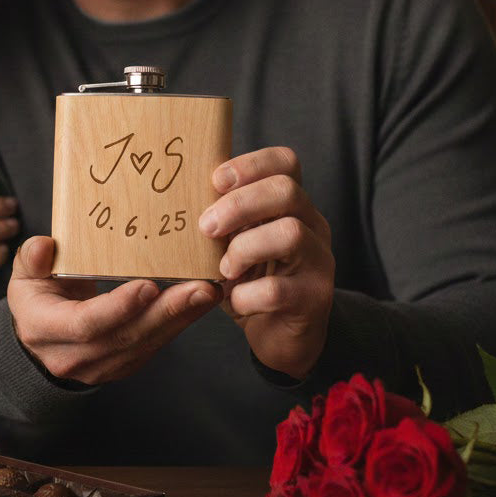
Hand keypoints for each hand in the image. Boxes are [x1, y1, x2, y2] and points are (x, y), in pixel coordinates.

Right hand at [7, 236, 220, 383]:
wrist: (39, 343)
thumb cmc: (36, 299)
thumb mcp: (24, 277)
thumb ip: (31, 259)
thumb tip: (43, 246)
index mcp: (46, 330)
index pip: (85, 324)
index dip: (118, 307)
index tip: (148, 285)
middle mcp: (76, 356)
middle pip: (127, 336)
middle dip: (167, 312)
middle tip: (201, 288)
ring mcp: (103, 366)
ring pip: (147, 343)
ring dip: (182, 318)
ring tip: (210, 291)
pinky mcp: (125, 364)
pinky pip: (156, 345)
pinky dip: (182, 323)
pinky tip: (202, 302)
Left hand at [199, 147, 334, 379]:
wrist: (279, 334)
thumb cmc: (250, 278)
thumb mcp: (234, 240)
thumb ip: (222, 216)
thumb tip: (178, 196)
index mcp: (292, 204)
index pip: (285, 162)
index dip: (250, 164)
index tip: (216, 181)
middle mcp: (313, 225)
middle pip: (286, 191)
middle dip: (239, 205)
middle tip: (206, 227)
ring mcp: (318, 262)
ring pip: (290, 234)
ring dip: (244, 248)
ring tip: (223, 269)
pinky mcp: (313, 299)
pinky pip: (278, 289)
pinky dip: (245, 295)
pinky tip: (234, 300)